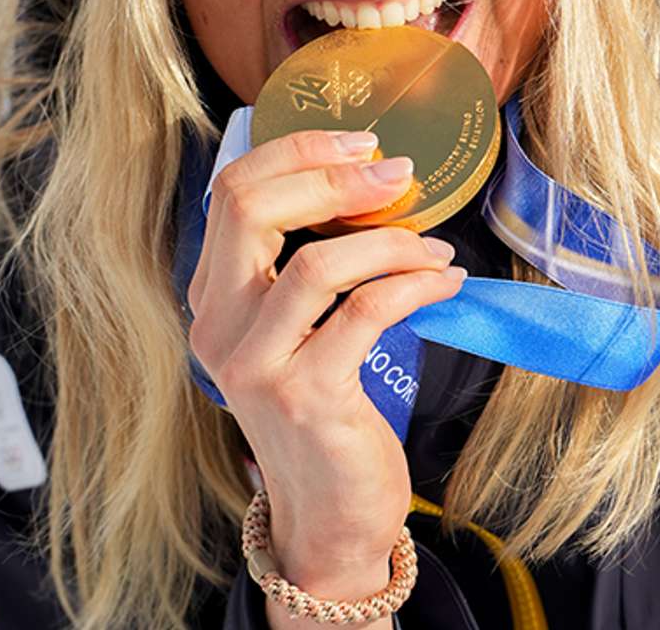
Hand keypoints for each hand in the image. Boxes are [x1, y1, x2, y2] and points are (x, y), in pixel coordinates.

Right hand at [186, 129, 465, 586]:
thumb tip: (368, 177)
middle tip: (398, 175)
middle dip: (334, 176)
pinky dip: (415, 285)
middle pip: (252, 209)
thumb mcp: (296, 328)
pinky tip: (445, 284)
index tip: (362, 143)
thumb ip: (305, 261)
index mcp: (214, 295)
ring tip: (436, 250)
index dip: (298, 152)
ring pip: (316, 263)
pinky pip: (366, 312)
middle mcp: (218, 325)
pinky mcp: (305, 396)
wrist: (328, 517)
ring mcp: (255, 364)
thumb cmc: (325, 408)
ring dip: (392, 243)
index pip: (232, 190)